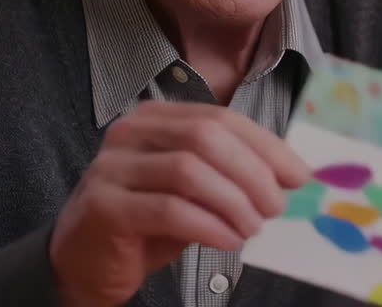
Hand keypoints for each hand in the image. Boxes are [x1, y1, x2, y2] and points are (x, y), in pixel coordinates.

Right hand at [49, 100, 309, 306]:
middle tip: (276, 207)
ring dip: (232, 201)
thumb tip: (290, 176)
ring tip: (252, 227)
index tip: (298, 175)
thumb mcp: (192, 192)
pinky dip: (207, 225)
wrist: (83, 261)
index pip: (220, 118)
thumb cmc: (145, 224)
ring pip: (187, 170)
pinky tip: (228, 241)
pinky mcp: (104, 206)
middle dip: (252, 172)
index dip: (265, 145)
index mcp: (155, 118)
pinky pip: (167, 209)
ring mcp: (111, 167)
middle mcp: (130, 132)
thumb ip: (228, 175)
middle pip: (205, 137)